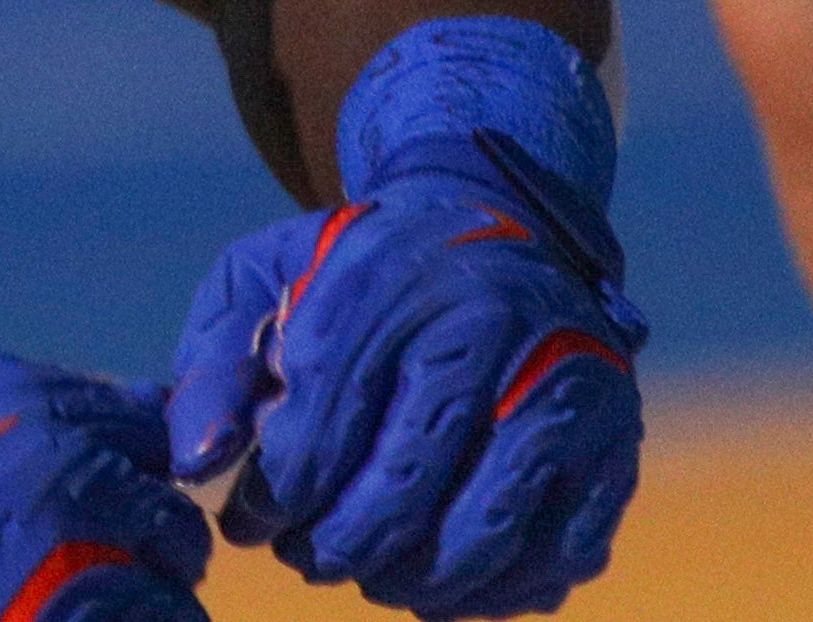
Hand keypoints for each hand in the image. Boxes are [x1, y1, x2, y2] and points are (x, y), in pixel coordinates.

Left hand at [168, 133, 644, 615]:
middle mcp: (488, 327)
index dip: (274, 494)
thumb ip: (215, 362)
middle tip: (304, 558)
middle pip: (405, 485)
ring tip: (368, 574)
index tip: (244, 524)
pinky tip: (442, 580)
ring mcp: (565, 389)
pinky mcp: (617, 444)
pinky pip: (558, 553)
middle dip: (337, 546)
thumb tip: (195, 463)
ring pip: (484, 531)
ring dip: (412, 581)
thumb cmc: (362, 269)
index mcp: (390, 278)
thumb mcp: (265, 277)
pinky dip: (494, 590)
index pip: (323, 417)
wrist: (504, 227)